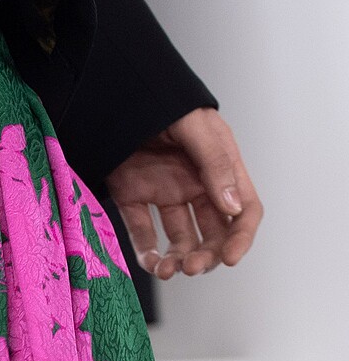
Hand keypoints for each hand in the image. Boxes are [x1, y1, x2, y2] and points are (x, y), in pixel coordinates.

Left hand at [106, 107, 263, 279]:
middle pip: (212, 232)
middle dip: (206, 255)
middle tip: (191, 267)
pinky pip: (142, 232)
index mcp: (221, 168)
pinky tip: (150, 263)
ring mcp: (165, 192)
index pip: (243, 210)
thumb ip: (214, 164)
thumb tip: (232, 207)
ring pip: (178, 238)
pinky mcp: (133, 197)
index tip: (229, 258)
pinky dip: (147, 252)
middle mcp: (196, 185)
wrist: (116, 89)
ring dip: (177, 259)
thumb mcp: (197, 127)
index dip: (240, 238)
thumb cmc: (164, 101)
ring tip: (167, 271)